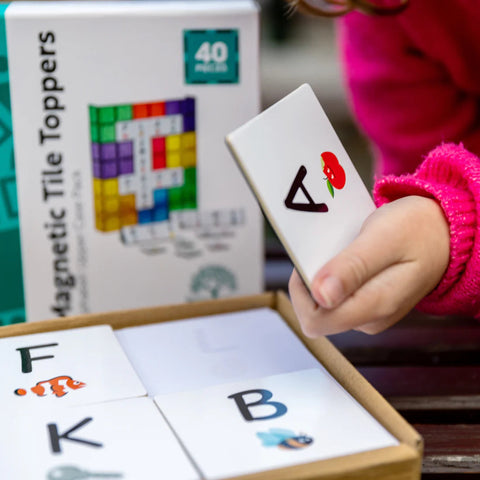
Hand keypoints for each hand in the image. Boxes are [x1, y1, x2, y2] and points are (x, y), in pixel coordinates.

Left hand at [288, 195, 449, 335]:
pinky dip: (333, 273)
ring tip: (341, 248)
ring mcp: (368, 313)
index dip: (301, 292)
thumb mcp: (383, 239)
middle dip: (312, 280)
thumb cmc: (417, 230)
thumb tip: (321, 296)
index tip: (308, 261)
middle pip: (317, 312)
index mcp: (374, 307)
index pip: (315, 321)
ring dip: (323, 275)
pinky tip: (347, 253)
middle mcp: (369, 318)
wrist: (444, 232)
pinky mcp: (368, 303)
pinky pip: (337, 294)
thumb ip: (352, 268)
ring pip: (325, 302)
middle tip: (327, 249)